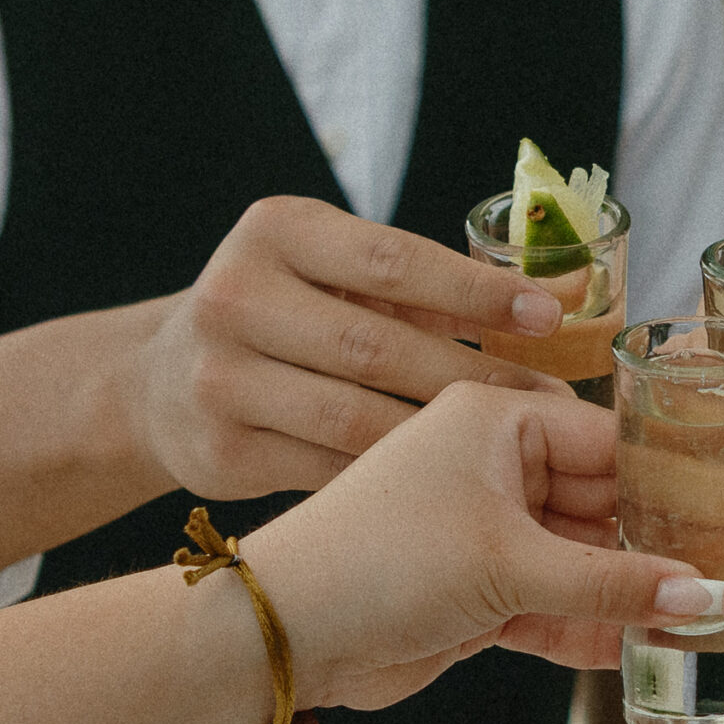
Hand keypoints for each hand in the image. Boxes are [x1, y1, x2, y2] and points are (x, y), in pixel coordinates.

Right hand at [131, 196, 575, 498]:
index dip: (476, 292)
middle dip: (474, 381)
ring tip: (513, 456)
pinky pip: (329, 472)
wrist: (159, 383)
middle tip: (550, 406)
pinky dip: (395, 483)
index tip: (547, 318)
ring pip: (355, 419)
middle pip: (378, 347)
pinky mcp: (221, 451)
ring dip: (443, 443)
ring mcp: (221, 378)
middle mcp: (237, 295)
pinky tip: (449, 492)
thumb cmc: (287, 318)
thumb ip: (430, 285)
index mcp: (276, 231)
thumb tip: (565, 294)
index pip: (393, 260)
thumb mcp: (335, 274)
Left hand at [244, 383, 712, 709]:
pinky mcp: (474, 594)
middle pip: (601, 503)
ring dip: (625, 597)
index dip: (669, 479)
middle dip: (653, 546)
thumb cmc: (384, 560)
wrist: (290, 631)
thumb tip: (700, 594)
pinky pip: (549, 608)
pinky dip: (585, 631)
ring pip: (578, 563)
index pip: (609, 439)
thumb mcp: (511, 564)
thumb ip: (611, 582)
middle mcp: (491, 468)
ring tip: (697, 625)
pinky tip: (638, 655)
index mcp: (495, 421)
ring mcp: (483, 533)